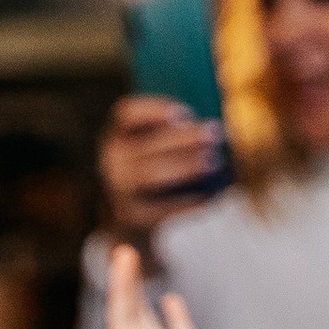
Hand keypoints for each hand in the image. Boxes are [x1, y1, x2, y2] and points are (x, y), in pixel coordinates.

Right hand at [98, 96, 224, 242]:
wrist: (134, 218)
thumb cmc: (155, 169)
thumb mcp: (154, 146)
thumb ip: (174, 133)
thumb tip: (208, 127)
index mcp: (118, 134)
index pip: (128, 114)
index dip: (155, 111)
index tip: (186, 113)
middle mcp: (113, 161)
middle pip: (146, 147)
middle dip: (183, 140)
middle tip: (214, 135)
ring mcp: (119, 191)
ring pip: (151, 175)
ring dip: (186, 166)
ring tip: (215, 162)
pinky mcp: (133, 217)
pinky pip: (162, 207)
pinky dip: (189, 200)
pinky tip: (210, 194)